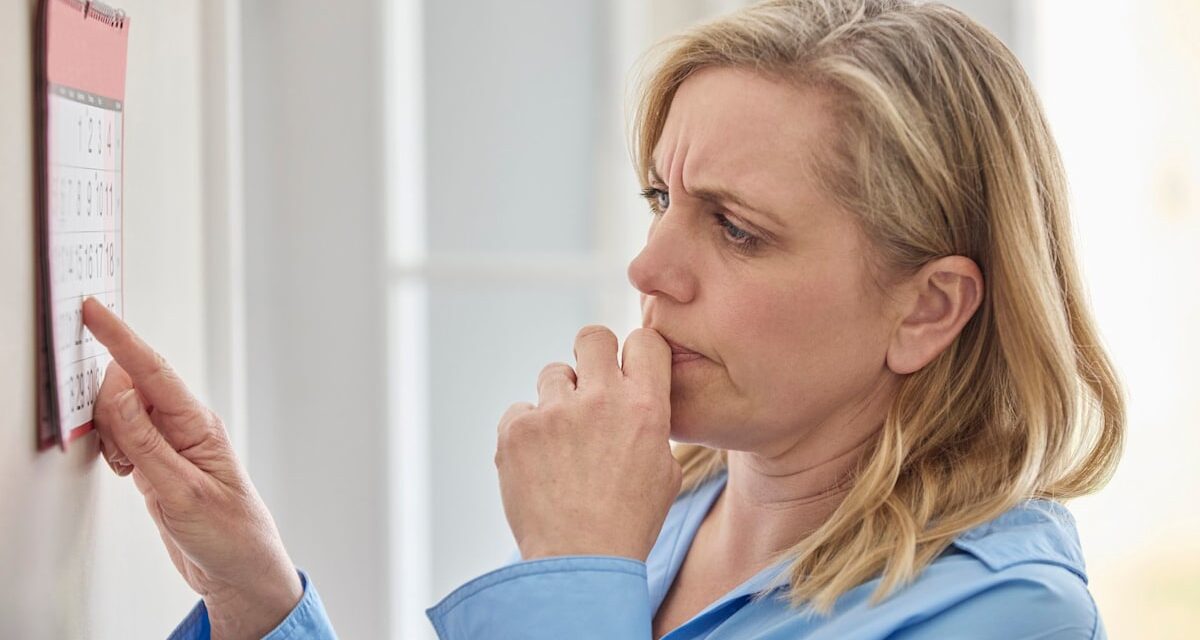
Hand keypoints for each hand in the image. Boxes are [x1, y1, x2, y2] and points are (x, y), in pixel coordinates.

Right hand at [81, 298, 301, 639]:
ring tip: (128, 471)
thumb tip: (118, 390)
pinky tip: (127, 474)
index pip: (152, 371)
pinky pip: (123, 439)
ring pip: (122, 415)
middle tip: (119, 450)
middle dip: (109, 407)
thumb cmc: (228, 532)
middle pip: (130, 388)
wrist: (239, 570)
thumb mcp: (181, 489)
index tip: (93, 310)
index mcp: (198, 424)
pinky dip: (113, 452)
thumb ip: (144, 440)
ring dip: (111, 435)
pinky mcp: (158, 463)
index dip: (120, 338)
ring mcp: (170, 444)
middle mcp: (185, 427)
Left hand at [496, 325, 681, 561]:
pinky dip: (528, 432)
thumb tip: (639, 400)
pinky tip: (540, 465)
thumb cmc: (628, 524)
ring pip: (553, 373)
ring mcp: (553, 413)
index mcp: (645, 406)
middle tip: (590, 390)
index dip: (637, 354)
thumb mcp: (665, 472)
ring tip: (564, 444)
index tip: (629, 372)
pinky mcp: (515, 430)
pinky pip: (521, 410)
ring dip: (559, 400)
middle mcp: (600, 399)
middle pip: (592, 337)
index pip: (645, 340)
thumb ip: (652, 424)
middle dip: (593, 357)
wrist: (580, 565)